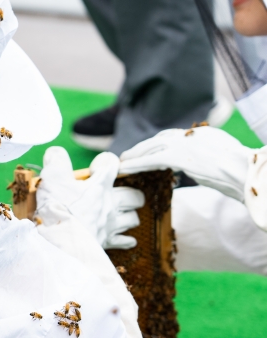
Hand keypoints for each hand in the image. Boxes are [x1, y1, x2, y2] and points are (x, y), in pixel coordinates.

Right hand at [36, 147, 143, 249]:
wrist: (61, 244)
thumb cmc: (58, 210)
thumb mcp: (53, 179)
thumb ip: (57, 161)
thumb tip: (56, 152)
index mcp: (99, 186)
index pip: (112, 164)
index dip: (105, 161)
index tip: (94, 167)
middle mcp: (110, 204)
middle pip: (134, 195)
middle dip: (128, 191)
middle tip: (115, 193)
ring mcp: (110, 225)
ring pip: (133, 218)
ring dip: (128, 215)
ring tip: (118, 214)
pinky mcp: (107, 242)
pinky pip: (126, 241)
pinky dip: (126, 238)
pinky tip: (123, 238)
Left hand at [119, 127, 254, 200]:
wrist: (246, 170)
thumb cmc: (243, 172)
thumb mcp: (226, 159)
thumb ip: (210, 159)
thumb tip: (205, 168)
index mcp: (204, 134)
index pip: (175, 135)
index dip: (159, 142)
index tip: (149, 148)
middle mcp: (192, 136)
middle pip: (160, 138)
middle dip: (143, 147)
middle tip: (128, 154)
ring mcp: (184, 145)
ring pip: (152, 147)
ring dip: (135, 154)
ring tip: (122, 161)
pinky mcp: (178, 157)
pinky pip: (151, 160)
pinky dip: (136, 164)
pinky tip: (125, 168)